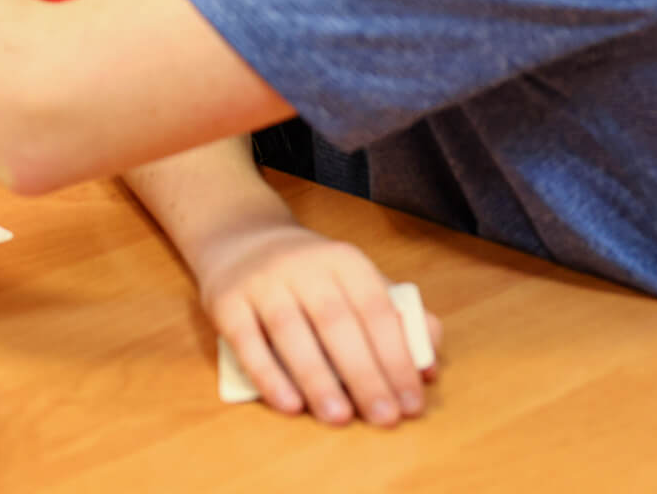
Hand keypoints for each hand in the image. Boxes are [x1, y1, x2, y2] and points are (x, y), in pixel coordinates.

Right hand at [196, 223, 441, 426]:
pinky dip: (268, 376)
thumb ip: (398, 319)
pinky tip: (290, 405)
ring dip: (318, 379)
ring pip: (291, 332)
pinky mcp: (226, 301)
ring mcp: (261, 281)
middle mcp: (302, 264)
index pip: (377, 310)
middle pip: (337, 323)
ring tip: (340, 417)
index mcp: (343, 260)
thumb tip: (430, 368)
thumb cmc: (310, 274)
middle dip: (364, 375)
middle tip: (383, 418)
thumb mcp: (356, 281)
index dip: (396, 358)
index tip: (411, 402)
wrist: (239, 239)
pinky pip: (247, 342)